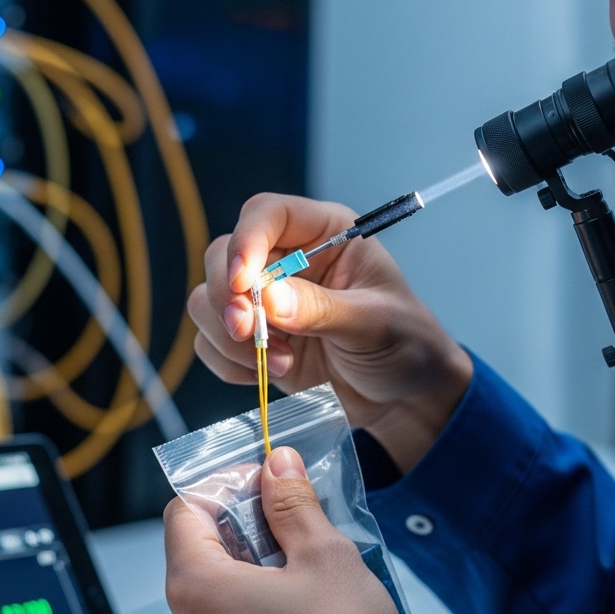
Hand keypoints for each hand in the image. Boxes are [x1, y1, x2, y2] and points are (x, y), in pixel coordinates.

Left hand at [164, 446, 405, 613]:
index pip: (185, 510)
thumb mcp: (324, 555)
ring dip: (256, 564)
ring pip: (218, 588)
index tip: (267, 480)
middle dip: (246, 524)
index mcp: (197, 589)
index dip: (226, 485)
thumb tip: (278, 468)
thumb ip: (292, 504)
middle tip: (296, 518)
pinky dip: (258, 602)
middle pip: (199, 549)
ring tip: (307, 563)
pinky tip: (304, 604)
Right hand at [189, 193, 472, 471]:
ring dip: (231, 336)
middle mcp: (289, 260)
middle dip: (228, 297)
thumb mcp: (375, 323)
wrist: (405, 398)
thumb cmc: (406, 345)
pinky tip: (272, 375)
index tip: (242, 282)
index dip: (246, 242)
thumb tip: (269, 299)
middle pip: (223, 255)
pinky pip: (211, 342)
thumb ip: (322, 309)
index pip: (268, 215)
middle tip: (250, 332)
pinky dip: (228, 362)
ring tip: (280, 364)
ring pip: (208, 300)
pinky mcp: (255, 340)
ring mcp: (267, 301)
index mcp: (326, 234)